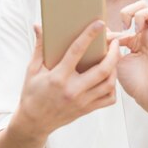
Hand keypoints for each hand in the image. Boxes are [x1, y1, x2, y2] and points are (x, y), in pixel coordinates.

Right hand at [11, 20, 120, 138]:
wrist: (33, 122)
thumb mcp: (32, 69)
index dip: (89, 35)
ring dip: (115, 68)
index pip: (77, 51)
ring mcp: (82, 102)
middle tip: (114, 42)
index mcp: (58, 77)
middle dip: (113, 53)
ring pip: (109, 84)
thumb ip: (39, 47)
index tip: (100, 24)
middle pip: (102, 69)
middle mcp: (73, 90)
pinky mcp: (87, 110)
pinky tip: (109, 77)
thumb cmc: (32, 94)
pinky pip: (108, 99)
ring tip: (114, 57)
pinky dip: (113, 87)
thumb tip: (38, 26)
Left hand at [112, 0, 147, 116]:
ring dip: (143, 14)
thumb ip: (110, 44)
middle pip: (144, 5)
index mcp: (134, 37)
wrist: (145, 97)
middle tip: (125, 24)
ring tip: (136, 28)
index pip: (129, 14)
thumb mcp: (115, 59)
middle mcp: (146, 35)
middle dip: (132, 8)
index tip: (111, 35)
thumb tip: (103, 30)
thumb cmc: (132, 81)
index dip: (116, 20)